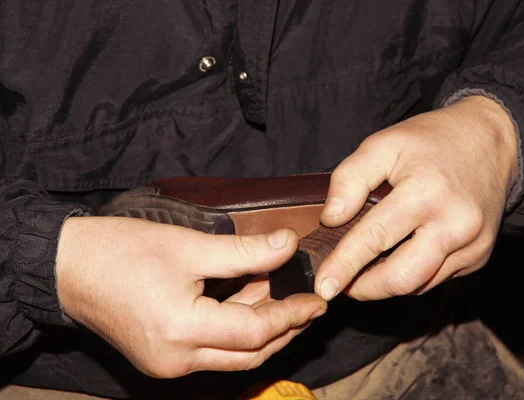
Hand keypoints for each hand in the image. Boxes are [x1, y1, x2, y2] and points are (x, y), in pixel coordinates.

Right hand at [56, 217, 326, 377]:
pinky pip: (212, 353)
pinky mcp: (161, 360)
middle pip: (249, 354)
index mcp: (181, 330)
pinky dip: (234, 332)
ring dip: (260, 329)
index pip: (255, 332)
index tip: (317, 300)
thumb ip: (244, 252)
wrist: (68, 267)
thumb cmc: (122, 250)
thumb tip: (288, 246)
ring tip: (272, 290)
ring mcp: (166, 365)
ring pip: (233, 357)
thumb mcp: (189, 245)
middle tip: (308, 304)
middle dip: (284, 329)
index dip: (291, 315)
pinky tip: (242, 300)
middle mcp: (176, 359)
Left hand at [315, 96, 517, 300]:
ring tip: (363, 271)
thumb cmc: (431, 141)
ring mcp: (472, 245)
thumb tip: (331, 218)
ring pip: (419, 284)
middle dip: (364, 288)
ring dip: (386, 285)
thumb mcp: (383, 144)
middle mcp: (455, 224)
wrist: (490, 141)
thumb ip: (350, 178)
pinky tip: (397, 259)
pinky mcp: (479, 256)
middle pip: (401, 278)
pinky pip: (437, 278)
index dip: (344, 265)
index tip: (323, 286)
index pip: (375, 239)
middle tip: (340, 283)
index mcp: (426, 193)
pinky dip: (411, 275)